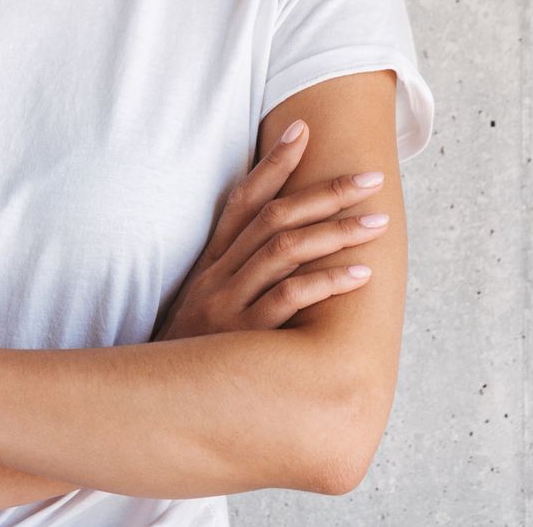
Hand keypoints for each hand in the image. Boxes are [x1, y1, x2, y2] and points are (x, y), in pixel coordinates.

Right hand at [152, 120, 388, 340]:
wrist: (156, 403)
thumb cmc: (193, 354)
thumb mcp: (203, 306)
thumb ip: (233, 276)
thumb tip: (279, 247)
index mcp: (211, 262)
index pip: (243, 199)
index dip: (273, 163)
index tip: (302, 129)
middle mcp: (219, 274)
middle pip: (274, 217)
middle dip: (325, 192)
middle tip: (371, 178)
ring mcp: (230, 303)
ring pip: (284, 251)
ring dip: (335, 232)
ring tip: (376, 223)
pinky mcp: (244, 336)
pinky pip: (289, 299)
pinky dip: (326, 282)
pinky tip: (360, 274)